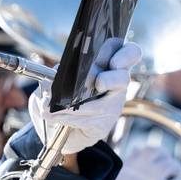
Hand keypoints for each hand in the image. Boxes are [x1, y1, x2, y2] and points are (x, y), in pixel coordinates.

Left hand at [29, 39, 141, 153]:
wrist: (57, 126)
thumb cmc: (61, 96)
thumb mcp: (56, 79)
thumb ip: (58, 73)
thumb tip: (55, 75)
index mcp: (109, 65)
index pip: (130, 54)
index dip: (126, 55)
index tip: (113, 62)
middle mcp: (115, 85)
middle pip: (123, 78)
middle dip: (111, 79)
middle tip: (98, 83)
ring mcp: (112, 106)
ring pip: (100, 105)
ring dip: (73, 106)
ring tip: (50, 106)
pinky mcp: (103, 124)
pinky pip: (88, 121)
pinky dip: (67, 117)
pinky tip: (53, 116)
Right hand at [99, 146, 180, 179]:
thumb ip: (124, 173)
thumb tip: (134, 155)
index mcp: (123, 170)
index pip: (140, 150)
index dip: (150, 153)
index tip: (155, 159)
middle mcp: (137, 171)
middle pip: (156, 152)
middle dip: (165, 157)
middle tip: (169, 165)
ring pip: (170, 165)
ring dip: (177, 168)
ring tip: (178, 175)